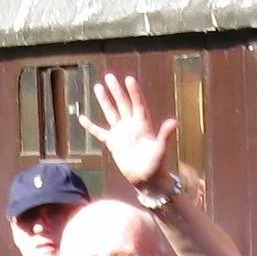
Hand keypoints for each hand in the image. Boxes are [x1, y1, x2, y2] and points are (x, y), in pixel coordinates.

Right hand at [78, 72, 180, 190]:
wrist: (146, 179)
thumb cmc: (156, 165)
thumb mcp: (160, 150)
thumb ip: (165, 135)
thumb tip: (174, 122)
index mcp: (143, 125)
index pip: (137, 104)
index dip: (133, 92)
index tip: (129, 79)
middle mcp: (131, 126)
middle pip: (122, 104)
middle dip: (116, 90)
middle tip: (109, 76)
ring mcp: (121, 133)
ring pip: (111, 113)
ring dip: (105, 101)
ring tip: (98, 86)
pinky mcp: (113, 143)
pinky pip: (99, 132)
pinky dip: (91, 126)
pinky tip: (82, 118)